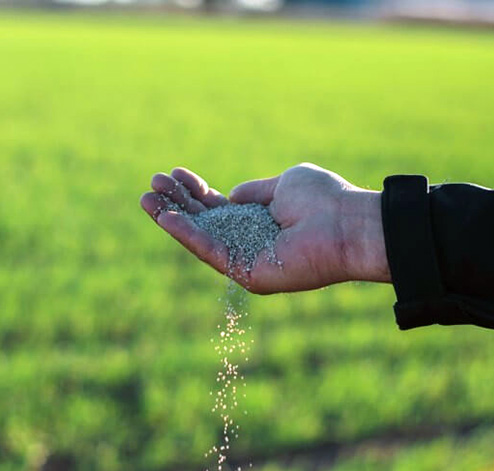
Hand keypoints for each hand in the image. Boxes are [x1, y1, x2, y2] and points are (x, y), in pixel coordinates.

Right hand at [140, 163, 390, 293]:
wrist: (347, 223)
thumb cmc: (324, 199)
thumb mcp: (283, 184)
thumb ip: (253, 191)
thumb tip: (231, 195)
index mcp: (259, 220)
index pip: (218, 207)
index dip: (195, 191)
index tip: (174, 173)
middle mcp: (251, 241)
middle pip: (204, 222)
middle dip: (177, 202)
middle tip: (151, 183)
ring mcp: (248, 260)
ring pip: (201, 238)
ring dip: (172, 219)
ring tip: (146, 198)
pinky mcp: (248, 274)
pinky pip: (212, 253)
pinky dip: (188, 236)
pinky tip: (167, 218)